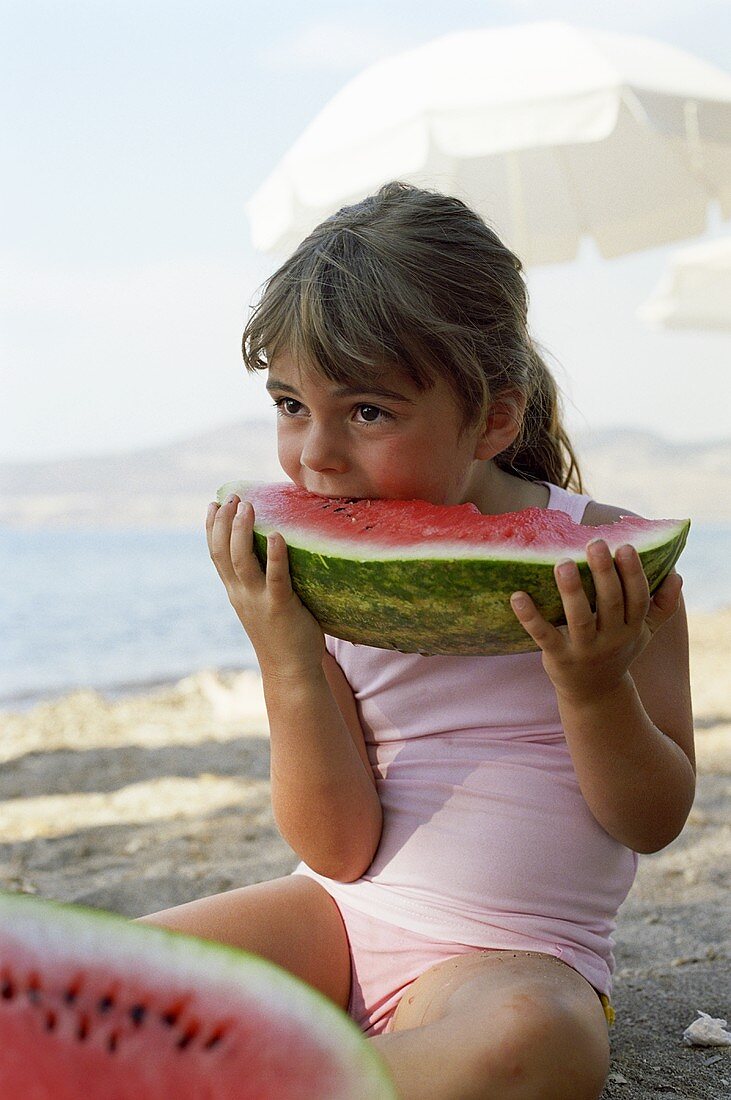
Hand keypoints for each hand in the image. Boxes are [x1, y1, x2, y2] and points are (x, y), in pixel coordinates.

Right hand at [206, 494, 324, 677]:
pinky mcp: (280, 607)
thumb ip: (260, 580)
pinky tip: (277, 535)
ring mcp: (258, 600)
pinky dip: (275, 555)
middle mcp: (241, 594)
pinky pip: (276, 578)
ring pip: (242, 561)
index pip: (216, 555)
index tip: (213, 504)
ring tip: (247, 506)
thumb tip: (271, 549)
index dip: (212, 528)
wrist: (290, 671)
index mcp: (235, 591)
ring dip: (242, 531)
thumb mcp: (262, 603)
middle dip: (224, 523)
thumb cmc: (282, 634)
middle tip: (231, 497)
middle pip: (223, 553)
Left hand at [510, 539, 682, 704]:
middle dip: (604, 573)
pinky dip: (529, 617)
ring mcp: (584, 650)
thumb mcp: (643, 632)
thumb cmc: (618, 650)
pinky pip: (543, 635)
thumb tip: (677, 576)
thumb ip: (662, 606)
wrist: (594, 694)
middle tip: (595, 543)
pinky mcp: (558, 657)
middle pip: (610, 603)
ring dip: (571, 591)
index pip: (637, 598)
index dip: (633, 573)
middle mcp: (611, 639)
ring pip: (579, 619)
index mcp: (632, 628)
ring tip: (562, 563)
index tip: (625, 546)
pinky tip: (517, 596)